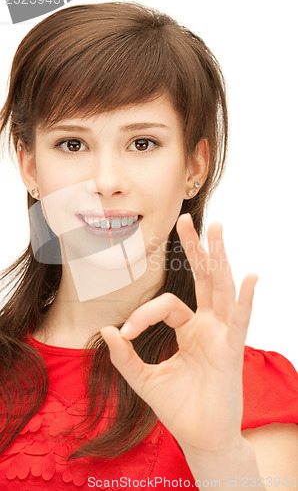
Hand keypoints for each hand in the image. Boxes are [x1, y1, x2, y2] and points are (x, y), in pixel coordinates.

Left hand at [100, 214, 257, 455]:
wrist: (199, 438)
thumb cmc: (178, 408)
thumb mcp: (144, 379)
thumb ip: (125, 356)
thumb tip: (107, 329)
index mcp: (189, 330)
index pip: (167, 304)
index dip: (143, 315)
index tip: (125, 335)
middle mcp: (208, 326)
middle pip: (204, 280)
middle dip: (196, 249)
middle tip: (186, 220)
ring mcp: (222, 335)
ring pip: (222, 289)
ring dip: (219, 259)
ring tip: (216, 229)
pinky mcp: (231, 351)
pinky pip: (241, 321)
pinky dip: (246, 299)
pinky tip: (249, 276)